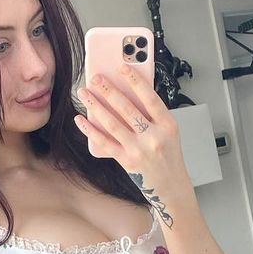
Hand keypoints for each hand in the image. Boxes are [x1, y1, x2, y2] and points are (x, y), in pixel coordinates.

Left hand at [74, 66, 190, 217]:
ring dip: (96, 106)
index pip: (150, 98)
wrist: (171, 187)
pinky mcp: (127, 161)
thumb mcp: (168, 132)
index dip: (135, 81)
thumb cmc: (169, 156)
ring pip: (113, 124)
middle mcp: (154, 137)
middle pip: (127, 108)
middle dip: (108, 90)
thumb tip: (126, 92)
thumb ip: (152, 114)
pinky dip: (91, 130)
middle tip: (96, 77)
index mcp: (167, 125)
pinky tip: (81, 119)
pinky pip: (105, 143)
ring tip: (84, 93)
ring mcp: (139, 150)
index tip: (122, 67)